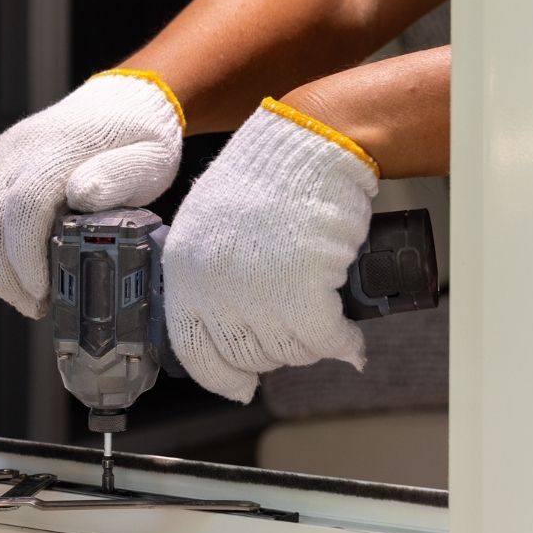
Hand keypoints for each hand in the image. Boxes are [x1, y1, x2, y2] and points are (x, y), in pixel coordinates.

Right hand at [0, 69, 182, 317]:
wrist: (124, 102)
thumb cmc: (140, 139)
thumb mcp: (148, 159)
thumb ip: (117, 177)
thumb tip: (80, 194)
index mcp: (58, 147)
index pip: (22, 207)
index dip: (24, 256)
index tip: (42, 291)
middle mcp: (18, 148)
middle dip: (3, 273)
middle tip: (32, 306)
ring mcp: (0, 155)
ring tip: (18, 295)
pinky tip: (3, 270)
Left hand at [160, 98, 379, 403]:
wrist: (308, 145)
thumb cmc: (266, 175)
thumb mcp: (211, 222)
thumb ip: (207, 272)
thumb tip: (221, 318)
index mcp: (183, 269)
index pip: (192, 347)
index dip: (219, 374)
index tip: (237, 387)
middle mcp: (212, 286)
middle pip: (245, 354)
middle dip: (275, 355)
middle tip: (296, 339)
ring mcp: (256, 292)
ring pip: (287, 351)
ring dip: (309, 346)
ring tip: (324, 324)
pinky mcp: (302, 292)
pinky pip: (324, 340)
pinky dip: (342, 344)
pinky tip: (349, 341)